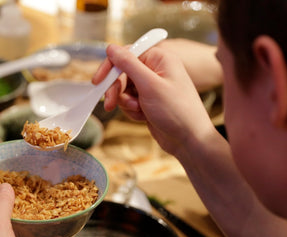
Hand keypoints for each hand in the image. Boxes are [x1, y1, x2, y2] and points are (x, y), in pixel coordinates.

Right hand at [93, 44, 214, 156]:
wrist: (189, 139)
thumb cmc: (176, 111)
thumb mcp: (149, 85)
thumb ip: (128, 64)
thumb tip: (111, 47)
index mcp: (159, 58)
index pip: (126, 54)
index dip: (110, 67)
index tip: (97, 82)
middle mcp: (155, 69)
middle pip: (122, 73)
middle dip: (117, 91)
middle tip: (110, 104)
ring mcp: (152, 86)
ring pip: (123, 90)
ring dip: (126, 103)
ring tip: (139, 111)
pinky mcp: (148, 101)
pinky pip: (129, 102)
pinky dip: (132, 110)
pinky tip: (143, 117)